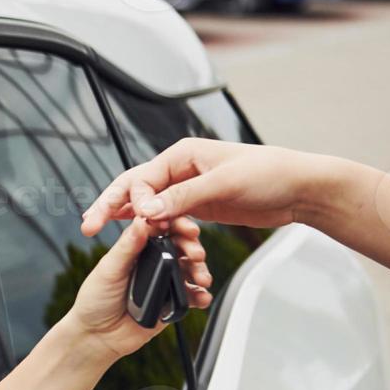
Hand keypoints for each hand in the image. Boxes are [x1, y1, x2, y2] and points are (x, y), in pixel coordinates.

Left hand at [65, 214, 212, 358]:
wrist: (98, 336)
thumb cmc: (95, 300)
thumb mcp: (109, 269)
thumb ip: (126, 247)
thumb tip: (141, 220)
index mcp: (136, 248)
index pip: (161, 228)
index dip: (176, 225)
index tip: (186, 227)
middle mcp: (153, 261)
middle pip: (181, 247)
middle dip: (193, 248)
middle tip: (196, 254)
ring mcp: (164, 281)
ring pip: (190, 270)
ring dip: (200, 271)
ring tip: (202, 278)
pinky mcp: (172, 302)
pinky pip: (192, 296)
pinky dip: (201, 296)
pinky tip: (202, 297)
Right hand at [80, 137, 317, 234]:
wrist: (301, 188)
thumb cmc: (270, 174)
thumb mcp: (223, 184)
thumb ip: (184, 197)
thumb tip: (148, 210)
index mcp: (182, 155)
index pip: (142, 178)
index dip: (132, 200)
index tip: (138, 220)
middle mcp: (180, 169)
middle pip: (134, 188)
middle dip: (109, 205)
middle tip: (88, 225)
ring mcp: (187, 188)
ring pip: (146, 203)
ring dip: (125, 217)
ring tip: (99, 230)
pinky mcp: (198, 206)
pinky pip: (163, 215)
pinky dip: (148, 225)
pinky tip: (134, 234)